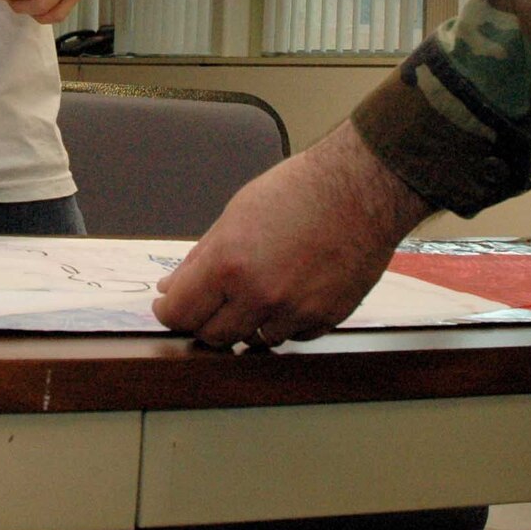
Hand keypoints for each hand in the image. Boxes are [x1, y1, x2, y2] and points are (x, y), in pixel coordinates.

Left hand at [152, 121, 432, 346]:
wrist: (361, 189)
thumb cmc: (299, 191)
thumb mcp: (235, 214)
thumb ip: (200, 258)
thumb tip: (172, 287)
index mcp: (228, 263)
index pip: (180, 313)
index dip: (169, 310)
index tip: (171, 305)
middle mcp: (259, 294)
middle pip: (213, 336)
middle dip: (205, 320)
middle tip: (213, 300)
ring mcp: (294, 311)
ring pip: (254, 339)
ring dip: (248, 322)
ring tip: (259, 289)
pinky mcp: (325, 319)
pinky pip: (292, 336)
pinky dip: (284, 322)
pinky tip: (290, 293)